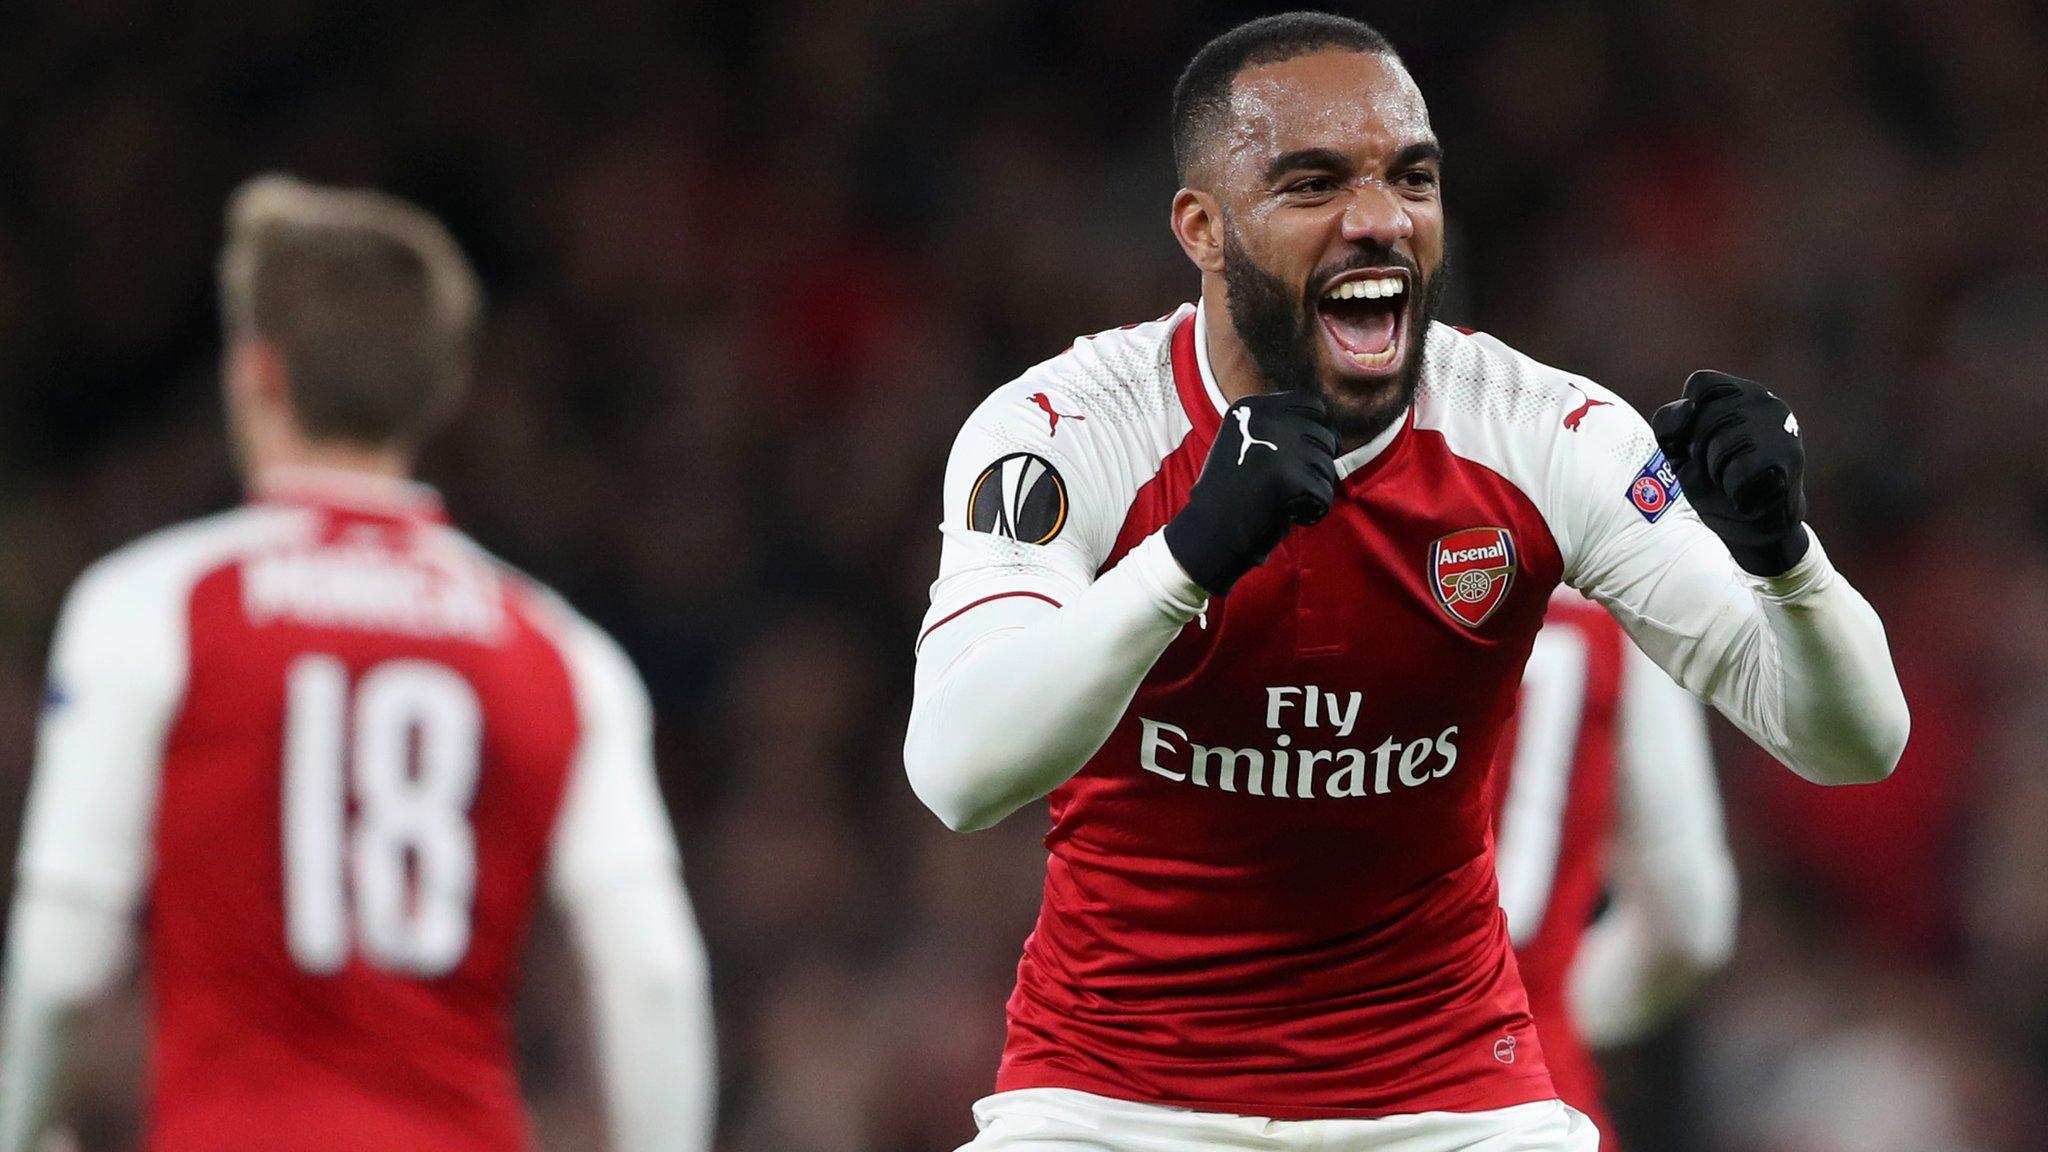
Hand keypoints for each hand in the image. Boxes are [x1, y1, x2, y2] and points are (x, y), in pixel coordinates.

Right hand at [1164, 391, 1337, 594]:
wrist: (1207, 531)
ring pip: (1327, 467)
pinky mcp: (1291, 478)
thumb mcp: (1244, 442)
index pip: (1312, 406)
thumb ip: (1277, 428)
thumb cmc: (1229, 493)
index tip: (1303, 458)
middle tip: (1290, 488)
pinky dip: (1312, 512)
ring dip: (1313, 490)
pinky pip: (1324, 495)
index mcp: (1254, 407)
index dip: (1316, 433)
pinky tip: (1285, 516)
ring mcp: (1281, 447)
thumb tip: (1328, 432)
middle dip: (1316, 465)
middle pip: (1325, 437)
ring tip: (1282, 503)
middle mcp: (1268, 419)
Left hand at [1650, 370, 1809, 575]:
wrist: (1753, 528)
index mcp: (1740, 392)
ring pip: (1722, 445)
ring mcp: (1782, 428)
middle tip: (1718, 471)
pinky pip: (1740, 471)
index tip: (1695, 445)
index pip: (1701, 382)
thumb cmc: (1713, 483)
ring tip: (1732, 481)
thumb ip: (1670, 423)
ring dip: (1715, 474)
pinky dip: (1732, 491)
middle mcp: (1766, 401)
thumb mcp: (1679, 450)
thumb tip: (1687, 407)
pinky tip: (1745, 495)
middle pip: (1705, 418)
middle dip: (1699, 453)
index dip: (1687, 420)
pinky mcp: (1790, 458)